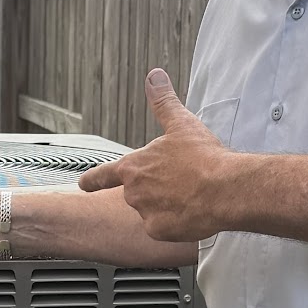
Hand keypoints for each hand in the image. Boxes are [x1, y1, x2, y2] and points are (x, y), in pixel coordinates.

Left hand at [77, 69, 250, 241]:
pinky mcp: (159, 231)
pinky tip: (192, 212)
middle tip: (180, 182)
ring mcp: (145, 213)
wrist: (224, 188)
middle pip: (137, 193)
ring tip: (191, 194)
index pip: (103, 174)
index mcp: (134, 166)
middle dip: (155, 189)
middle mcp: (134, 191)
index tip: (83, 184)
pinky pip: (164, 228)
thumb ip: (163, 102)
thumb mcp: (181, 124)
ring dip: (166, 205)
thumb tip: (154, 76)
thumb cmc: (203, 157)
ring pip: (152, 210)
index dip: (92, 179)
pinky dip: (176, 222)